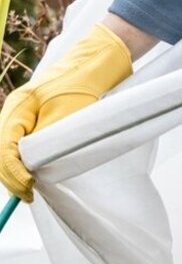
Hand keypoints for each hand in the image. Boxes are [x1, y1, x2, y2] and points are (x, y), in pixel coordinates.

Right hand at [0, 23, 132, 201]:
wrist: (90, 68)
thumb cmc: (81, 88)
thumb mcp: (66, 116)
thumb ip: (48, 139)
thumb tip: (33, 167)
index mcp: (18, 108)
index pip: (4, 147)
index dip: (14, 171)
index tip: (29, 186)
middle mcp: (14, 112)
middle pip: (1, 151)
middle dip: (11, 176)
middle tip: (28, 195)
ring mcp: (21, 117)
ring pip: (7, 150)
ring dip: (14, 172)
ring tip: (27, 190)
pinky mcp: (31, 122)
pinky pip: (18, 146)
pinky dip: (21, 164)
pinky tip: (30, 177)